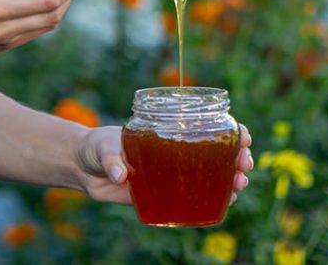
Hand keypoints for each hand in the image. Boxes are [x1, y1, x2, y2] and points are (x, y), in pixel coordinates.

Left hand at [75, 124, 252, 204]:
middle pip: (215, 151)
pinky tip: (225, 201)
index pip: (206, 126)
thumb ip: (111, 157)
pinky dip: (210, 199)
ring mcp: (170, 173)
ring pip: (209, 174)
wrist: (83, 167)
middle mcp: (175, 151)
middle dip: (236, 156)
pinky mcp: (162, 194)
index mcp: (167, 131)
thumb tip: (121, 174)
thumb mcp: (103, 145)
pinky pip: (191, 197)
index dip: (229, 130)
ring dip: (230, 178)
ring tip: (240, 184)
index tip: (242, 137)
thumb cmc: (96, 146)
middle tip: (245, 164)